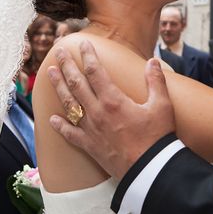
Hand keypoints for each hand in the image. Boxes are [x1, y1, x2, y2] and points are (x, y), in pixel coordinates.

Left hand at [48, 41, 175, 178]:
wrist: (149, 170)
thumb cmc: (158, 138)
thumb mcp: (162, 106)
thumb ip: (156, 81)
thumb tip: (152, 61)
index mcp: (113, 100)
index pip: (95, 71)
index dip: (88, 55)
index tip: (83, 44)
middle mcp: (97, 113)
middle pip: (77, 84)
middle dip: (67, 65)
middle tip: (58, 51)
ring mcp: (91, 130)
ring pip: (69, 104)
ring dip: (59, 87)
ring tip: (50, 73)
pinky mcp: (90, 146)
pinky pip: (70, 134)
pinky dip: (60, 126)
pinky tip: (51, 118)